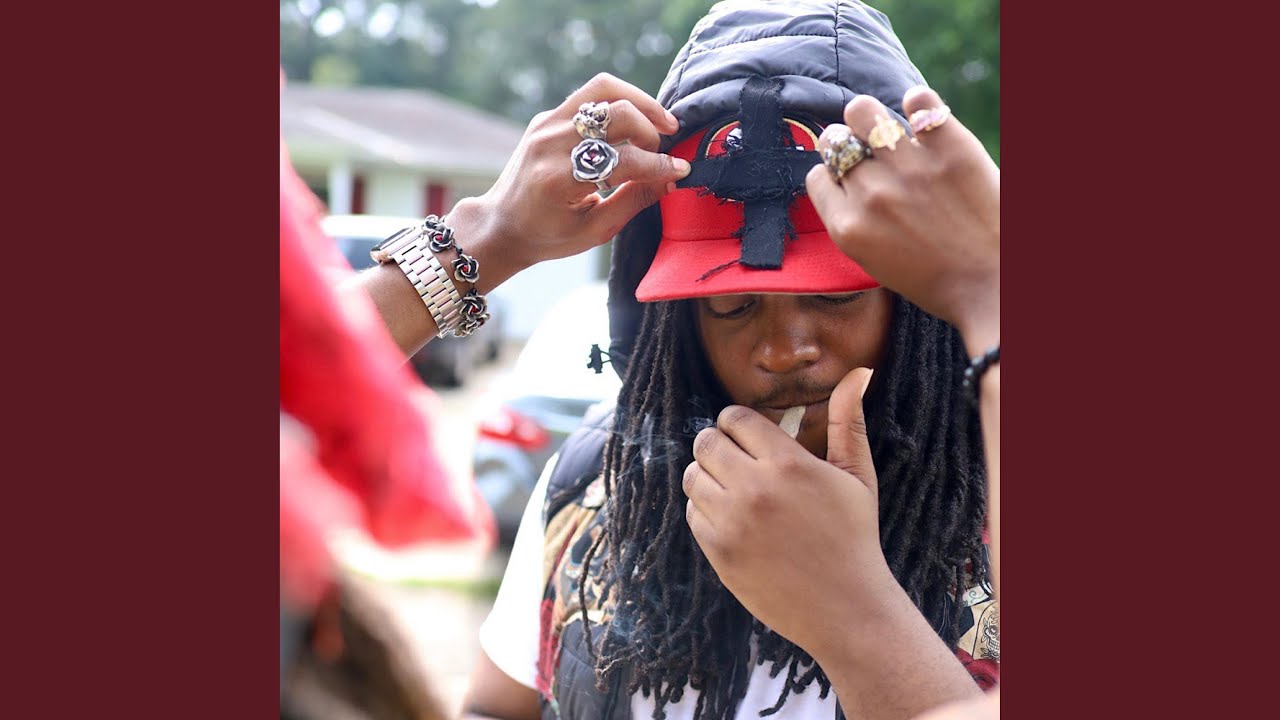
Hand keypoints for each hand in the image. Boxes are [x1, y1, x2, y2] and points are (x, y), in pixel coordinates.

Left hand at [454, 73, 691, 290]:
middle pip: (617, 113)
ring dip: (641, 102)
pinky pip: (591, 96)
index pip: (622, 159)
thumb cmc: (548, 235)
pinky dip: (619, 105)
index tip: (681, 169)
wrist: (501, 225)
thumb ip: (634, 201)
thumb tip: (671, 178)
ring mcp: (545, 124)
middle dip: (651, 131)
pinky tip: (634, 126)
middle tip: (663, 151)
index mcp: (558, 180)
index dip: (658, 164)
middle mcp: (549, 144)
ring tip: (662, 124)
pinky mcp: (547, 117)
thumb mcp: (594, 231)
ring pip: (604, 89)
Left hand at [684, 367, 894, 653]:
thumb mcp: (856, 474)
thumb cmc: (854, 535)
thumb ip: (848, 419)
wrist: (846, 607)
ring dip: (709, 478)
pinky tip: (735, 522)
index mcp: (788, 463)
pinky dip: (706, 513)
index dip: (740, 424)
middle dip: (719, 446)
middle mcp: (754, 488)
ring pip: (692, 476)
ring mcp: (731, 521)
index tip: (751, 438)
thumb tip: (860, 371)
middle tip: (738, 462)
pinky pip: (692, 513)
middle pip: (705, 442)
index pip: (734, 418)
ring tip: (736, 491)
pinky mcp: (717, 551)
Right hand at [806, 87, 998, 352]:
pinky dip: (919, 104)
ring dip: (870, 117)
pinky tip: (925, 120)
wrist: (995, 286)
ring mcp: (909, 167)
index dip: (834, 176)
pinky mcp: (950, 147)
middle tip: (869, 154)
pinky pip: (919, 101)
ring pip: (863, 112)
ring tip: (888, 128)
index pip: (817, 177)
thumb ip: (855, 222)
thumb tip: (847, 182)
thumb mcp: (877, 262)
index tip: (852, 181)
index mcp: (849, 228)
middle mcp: (871, 194)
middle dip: (846, 144)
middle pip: (834, 141)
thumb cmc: (939, 281)